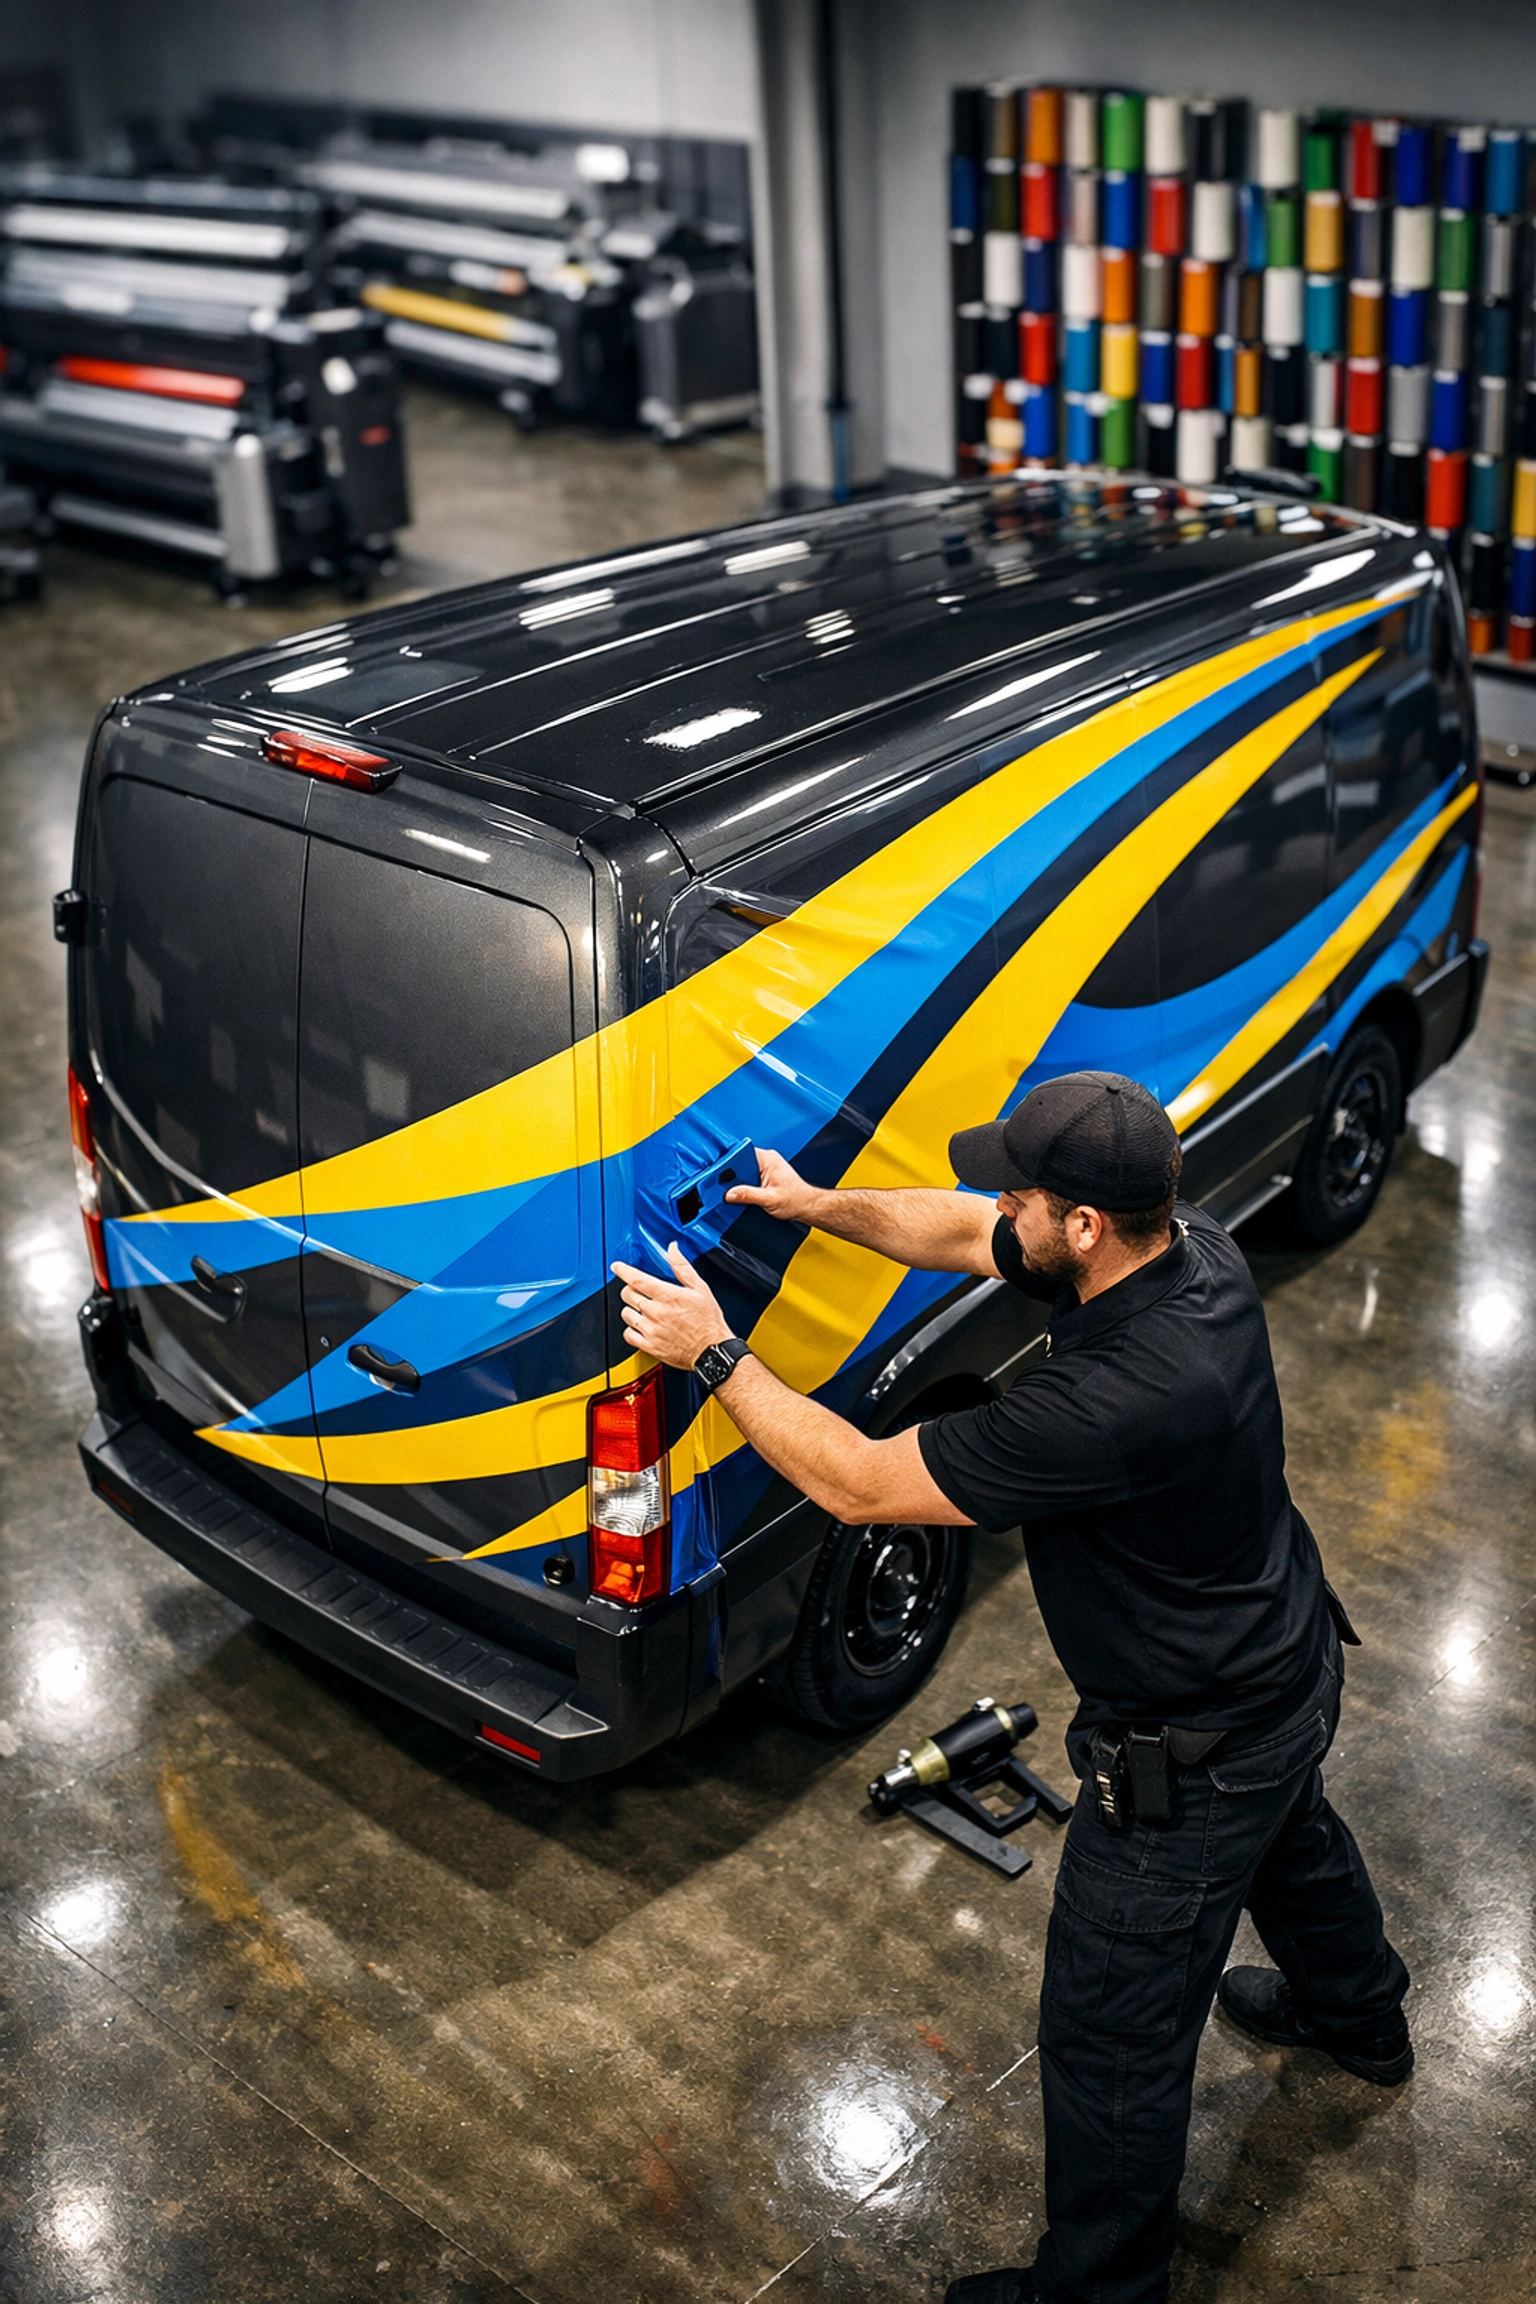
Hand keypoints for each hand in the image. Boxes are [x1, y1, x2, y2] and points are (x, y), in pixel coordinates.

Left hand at [612, 1243, 733, 1371]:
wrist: (712, 1351)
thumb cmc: (708, 1322)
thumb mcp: (700, 1289)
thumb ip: (682, 1267)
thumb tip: (672, 1249)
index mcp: (668, 1296)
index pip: (637, 1279)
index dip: (623, 1271)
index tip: (617, 1267)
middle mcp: (656, 1313)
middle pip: (628, 1295)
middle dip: (630, 1289)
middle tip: (638, 1291)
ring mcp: (651, 1330)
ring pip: (626, 1314)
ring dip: (631, 1309)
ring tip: (642, 1310)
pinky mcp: (649, 1346)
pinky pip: (628, 1334)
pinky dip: (631, 1329)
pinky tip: (641, 1326)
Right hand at [724, 1145, 818, 1224]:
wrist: (806, 1206)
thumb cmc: (796, 1199)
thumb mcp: (769, 1199)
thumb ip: (748, 1195)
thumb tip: (729, 1194)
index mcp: (768, 1159)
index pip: (742, 1153)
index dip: (728, 1161)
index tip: (717, 1171)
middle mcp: (765, 1160)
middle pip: (739, 1162)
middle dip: (729, 1174)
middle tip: (720, 1185)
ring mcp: (763, 1168)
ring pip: (741, 1171)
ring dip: (735, 1181)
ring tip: (729, 1191)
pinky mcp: (761, 1177)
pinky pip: (745, 1177)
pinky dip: (740, 1185)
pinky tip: (738, 1194)